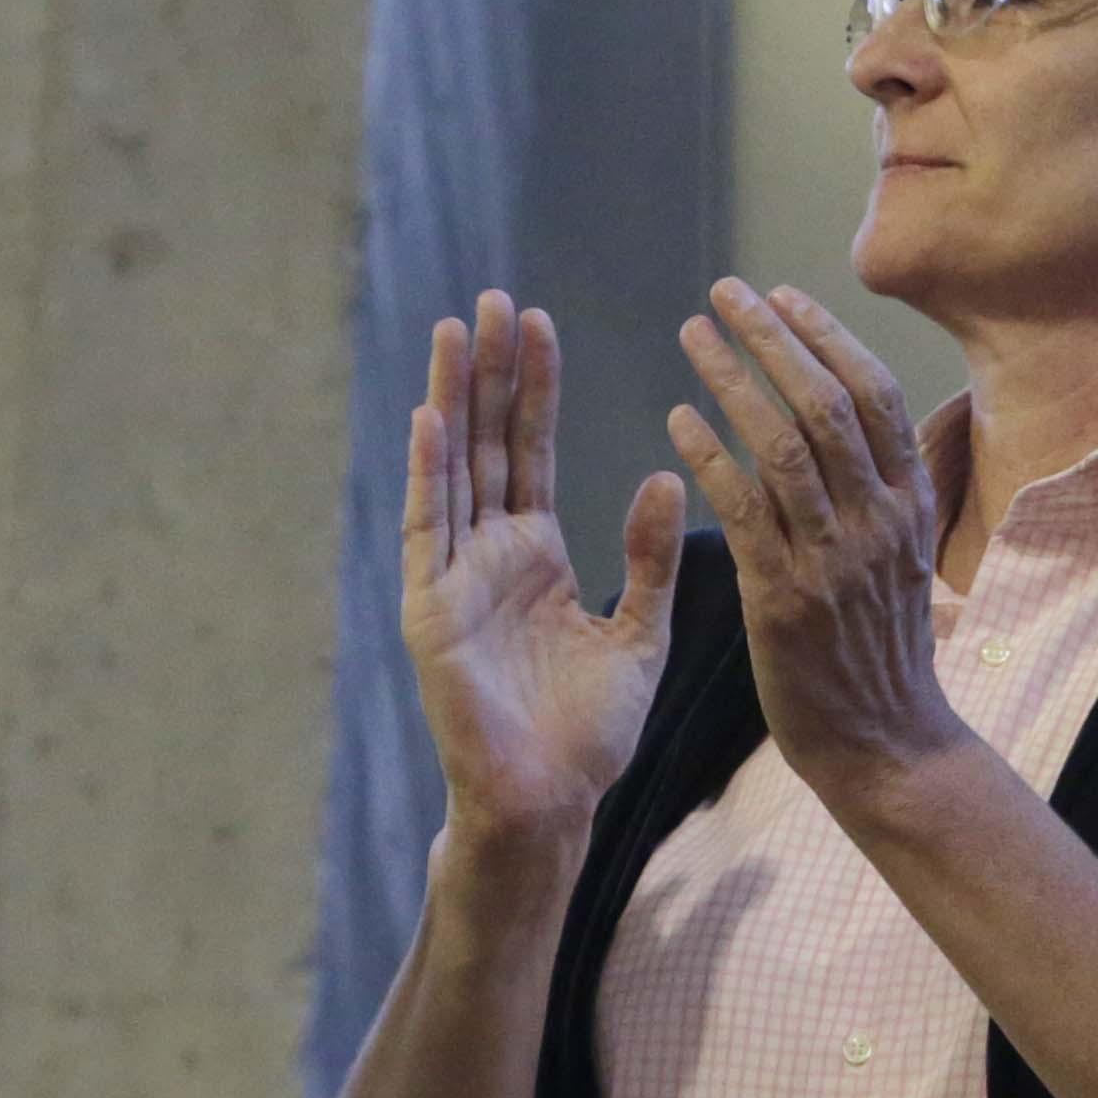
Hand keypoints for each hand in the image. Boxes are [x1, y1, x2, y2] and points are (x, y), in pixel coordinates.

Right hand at [402, 292, 683, 854]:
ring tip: (456, 329)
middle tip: (494, 297)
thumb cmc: (589, 731)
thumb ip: (651, 557)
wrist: (551, 799)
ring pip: (451, 469)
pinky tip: (430, 416)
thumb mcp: (639, 631)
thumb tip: (668, 475)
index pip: (530, 452)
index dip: (532, 389)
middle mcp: (489, 556)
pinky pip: (430, 530)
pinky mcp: (432, 610)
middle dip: (488, 372)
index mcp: (537, 557)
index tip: (536, 322)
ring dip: (452, 399)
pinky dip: (429, 473)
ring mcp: (454, 578)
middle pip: (485, 444)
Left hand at [666, 279, 967, 812]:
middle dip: (774, 338)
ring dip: (733, 379)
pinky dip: (709, 455)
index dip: (828, 337)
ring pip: (784, 444)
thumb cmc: (882, 650)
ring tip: (692, 334)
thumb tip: (855, 428)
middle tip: (725, 292)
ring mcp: (835, 558)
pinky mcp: (784, 596)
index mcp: (912, 505)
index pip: (875, 395)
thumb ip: (880, 494)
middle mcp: (880, 521)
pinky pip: (744, 509)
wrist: (886, 742)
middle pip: (828, 403)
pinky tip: (677, 418)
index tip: (784, 295)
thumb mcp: (903, 560)